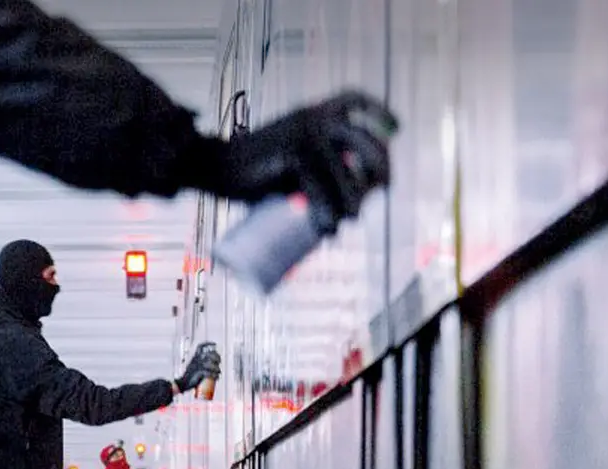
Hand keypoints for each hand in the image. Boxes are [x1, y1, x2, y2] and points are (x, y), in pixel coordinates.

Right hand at [175, 342, 220, 393]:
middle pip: (209, 354)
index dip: (208, 343)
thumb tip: (211, 362)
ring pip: (211, 365)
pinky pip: (209, 373)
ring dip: (217, 369)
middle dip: (216, 357)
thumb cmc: (189, 376)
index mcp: (195, 357)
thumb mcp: (193, 366)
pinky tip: (216, 377)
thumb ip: (199, 363)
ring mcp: (197, 366)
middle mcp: (196, 360)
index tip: (214, 344)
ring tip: (219, 372)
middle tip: (219, 361)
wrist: (183, 383)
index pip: (200, 346)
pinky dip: (214, 375)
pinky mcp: (198, 373)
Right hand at [195, 90, 396, 233]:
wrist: (211, 166)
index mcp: (313, 112)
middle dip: (378, 172)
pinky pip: (321, 186)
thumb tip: (342, 206)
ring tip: (342, 224)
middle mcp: (314, 117)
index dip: (380, 112)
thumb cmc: (250, 171)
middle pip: (364, 142)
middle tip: (370, 201)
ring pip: (346, 171)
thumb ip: (311, 171)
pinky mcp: (293, 152)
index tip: (396, 130)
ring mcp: (305, 133)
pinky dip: (326, 211)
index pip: (355, 101)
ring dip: (352, 203)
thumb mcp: (287, 160)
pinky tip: (327, 228)